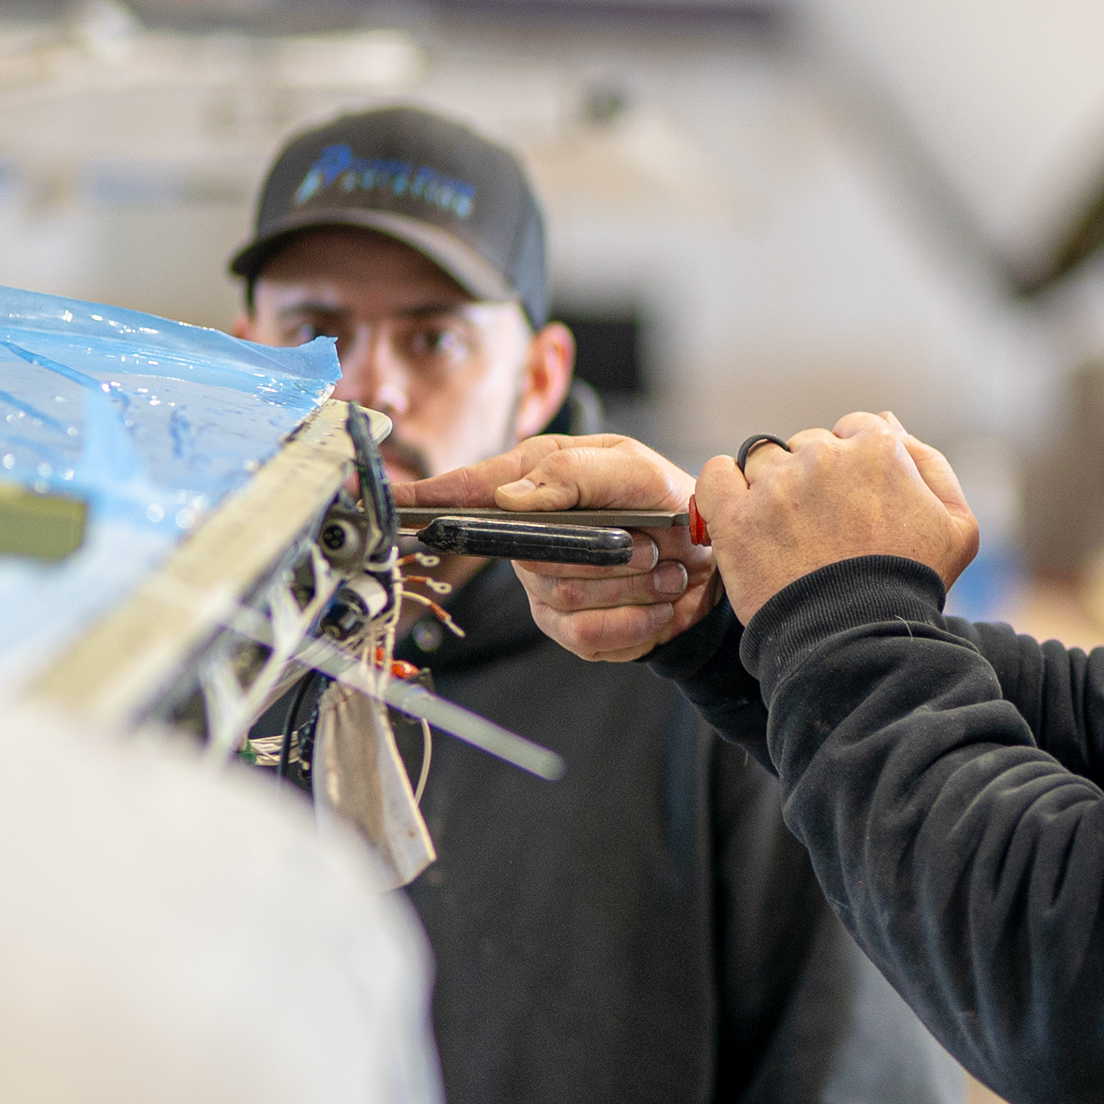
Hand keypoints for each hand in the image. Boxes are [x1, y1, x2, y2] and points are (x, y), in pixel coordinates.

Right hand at [404, 434, 717, 660]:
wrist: (714, 561)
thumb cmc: (666, 500)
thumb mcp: (630, 467)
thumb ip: (572, 473)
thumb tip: (509, 498)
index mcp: (534, 482)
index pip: (464, 493)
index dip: (423, 498)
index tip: (389, 499)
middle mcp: (528, 538)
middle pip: (530, 557)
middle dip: (605, 554)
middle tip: (650, 545)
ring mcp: (544, 588)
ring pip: (565, 597)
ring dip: (631, 586)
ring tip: (663, 569)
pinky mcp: (570, 630)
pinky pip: (588, 636)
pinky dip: (636, 620)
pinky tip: (657, 604)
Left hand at [697, 412, 977, 625]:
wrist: (861, 640)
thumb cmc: (911, 586)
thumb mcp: (957, 527)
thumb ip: (931, 465)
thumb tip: (892, 425)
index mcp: (878, 447)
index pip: (852, 431)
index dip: (852, 468)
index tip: (850, 505)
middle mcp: (824, 454)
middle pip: (807, 445)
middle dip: (812, 479)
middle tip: (822, 529)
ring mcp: (776, 484)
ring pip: (762, 461)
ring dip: (770, 488)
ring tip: (786, 535)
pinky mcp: (735, 517)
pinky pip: (715, 475)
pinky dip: (722, 488)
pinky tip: (738, 513)